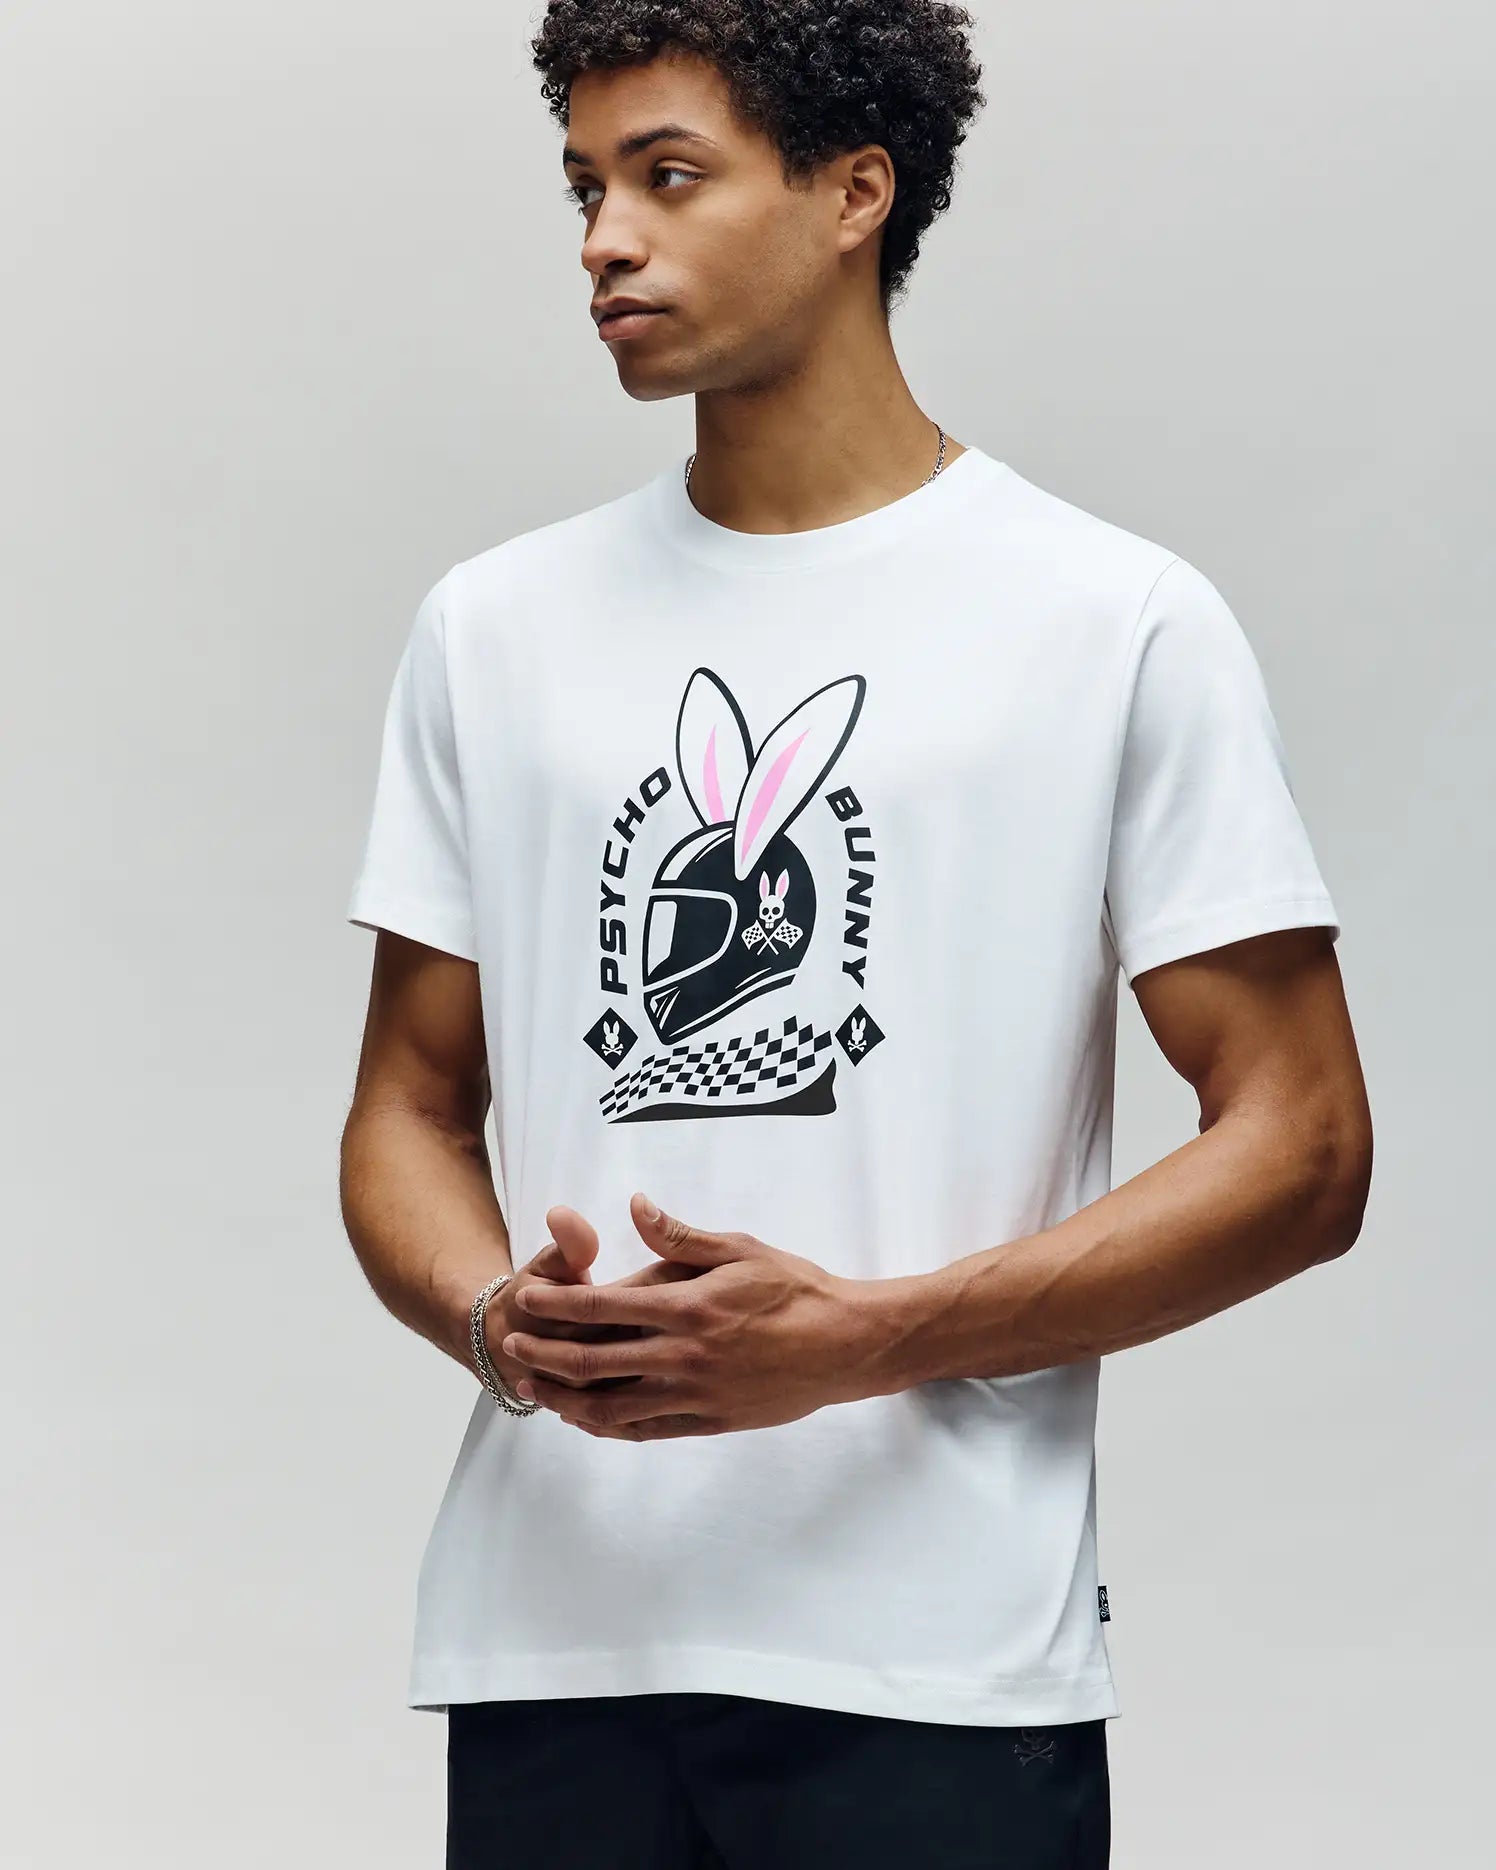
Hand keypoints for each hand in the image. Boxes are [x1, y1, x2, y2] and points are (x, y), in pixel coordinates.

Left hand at [499, 1193, 890, 1438]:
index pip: (602, 1307)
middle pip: (593, 1363)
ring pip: (611, 1408)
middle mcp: (682, 1357)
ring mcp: (694, 1396)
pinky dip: (609, 1426)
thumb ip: (681, 1236)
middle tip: (512, 1348)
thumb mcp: (740, 1249)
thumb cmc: (796, 1288)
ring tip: (536, 1391)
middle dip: (544, 1356)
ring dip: (566, 1399)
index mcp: (686, 1308)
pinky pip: (645, 1431)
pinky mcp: (708, 1422)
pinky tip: (588, 1418)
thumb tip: (635, 1207)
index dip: (557, 1303)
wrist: (845, 1346)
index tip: (527, 1298)